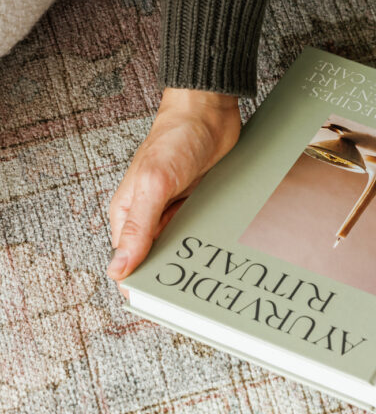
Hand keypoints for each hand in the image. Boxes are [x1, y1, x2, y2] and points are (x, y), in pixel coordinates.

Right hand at [106, 88, 241, 295]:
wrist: (210, 109)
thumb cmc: (175, 136)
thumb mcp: (154, 183)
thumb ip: (138, 227)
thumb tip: (117, 269)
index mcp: (128, 214)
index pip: (128, 263)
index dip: (142, 285)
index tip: (161, 304)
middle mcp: (149, 215)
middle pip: (156, 259)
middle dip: (172, 274)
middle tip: (194, 293)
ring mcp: (175, 209)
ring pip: (181, 247)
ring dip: (192, 258)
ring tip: (210, 276)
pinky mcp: (198, 202)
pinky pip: (200, 231)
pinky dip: (207, 241)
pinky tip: (219, 252)